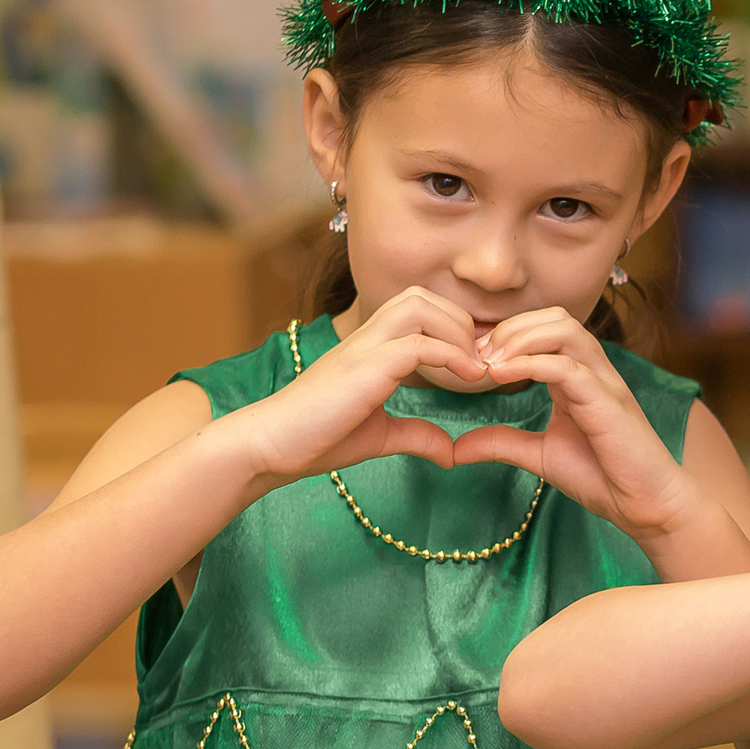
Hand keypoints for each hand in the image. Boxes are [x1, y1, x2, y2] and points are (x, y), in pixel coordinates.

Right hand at [223, 287, 484, 484]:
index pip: (419, 309)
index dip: (455, 329)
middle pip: (421, 296)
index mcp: (369, 346)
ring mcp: (363, 347)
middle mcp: (366, 337)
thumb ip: (416, 436)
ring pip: (420, 307)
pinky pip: (417, 344)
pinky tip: (470, 379)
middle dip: (460, 323)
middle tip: (479, 362)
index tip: (478, 364)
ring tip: (474, 368)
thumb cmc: (316, 438)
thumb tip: (451, 452)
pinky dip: (450, 355)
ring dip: (457, 332)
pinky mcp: (363, 367)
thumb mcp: (380, 436)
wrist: (270, 446)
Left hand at [450, 308, 700, 535]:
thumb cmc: (603, 477)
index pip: (545, 329)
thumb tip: (456, 448)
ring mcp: (604, 383)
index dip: (506, 335)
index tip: (471, 358)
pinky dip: (531, 364)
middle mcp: (594, 371)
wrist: (645, 506)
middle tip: (477, 357)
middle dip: (511, 329)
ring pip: (565, 330)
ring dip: (520, 339)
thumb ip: (502, 444)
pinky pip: (568, 367)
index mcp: (580, 377)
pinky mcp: (607, 402)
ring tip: (489, 363)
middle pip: (555, 318)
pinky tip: (501, 376)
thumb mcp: (539, 455)